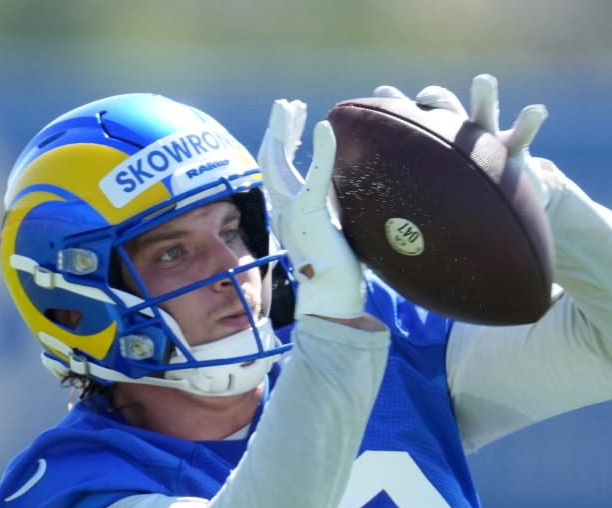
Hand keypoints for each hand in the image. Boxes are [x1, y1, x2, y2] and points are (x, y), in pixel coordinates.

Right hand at [257, 99, 365, 319]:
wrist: (333, 299)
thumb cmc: (337, 274)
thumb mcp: (330, 232)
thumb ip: (328, 210)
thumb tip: (342, 198)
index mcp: (287, 214)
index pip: (276, 170)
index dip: (281, 143)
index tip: (293, 122)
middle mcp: (282, 211)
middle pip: (269, 160)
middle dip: (278, 130)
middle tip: (287, 105)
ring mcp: (292, 213)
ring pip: (277, 163)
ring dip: (283, 131)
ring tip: (290, 107)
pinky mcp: (310, 217)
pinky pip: (313, 178)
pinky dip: (319, 152)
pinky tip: (323, 127)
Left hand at [375, 74, 551, 208]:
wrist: (502, 215)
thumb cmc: (457, 212)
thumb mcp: (426, 211)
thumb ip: (397, 212)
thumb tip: (357, 231)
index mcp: (434, 148)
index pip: (411, 123)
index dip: (396, 107)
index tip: (381, 92)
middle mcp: (459, 138)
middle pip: (445, 109)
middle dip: (435, 98)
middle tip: (424, 98)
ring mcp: (488, 141)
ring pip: (484, 113)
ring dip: (483, 96)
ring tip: (483, 81)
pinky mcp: (516, 153)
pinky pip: (524, 133)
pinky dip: (529, 120)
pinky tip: (536, 110)